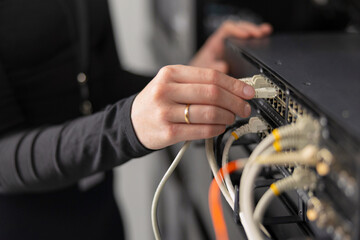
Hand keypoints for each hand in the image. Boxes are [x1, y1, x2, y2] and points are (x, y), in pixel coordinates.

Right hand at [131, 65, 255, 149]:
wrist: (132, 122)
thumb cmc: (157, 102)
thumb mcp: (171, 83)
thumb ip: (198, 83)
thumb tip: (234, 88)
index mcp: (170, 73)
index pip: (211, 76)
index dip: (235, 84)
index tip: (248, 91)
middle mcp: (166, 90)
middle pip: (213, 94)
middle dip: (235, 102)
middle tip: (244, 108)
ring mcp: (166, 112)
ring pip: (209, 113)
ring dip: (228, 117)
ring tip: (232, 118)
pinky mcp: (168, 132)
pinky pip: (201, 130)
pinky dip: (217, 129)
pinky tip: (220, 127)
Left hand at [190, 21, 271, 72]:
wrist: (198, 86)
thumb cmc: (198, 77)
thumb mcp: (204, 72)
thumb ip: (212, 68)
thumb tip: (224, 66)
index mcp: (214, 44)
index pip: (227, 30)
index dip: (237, 30)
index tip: (245, 35)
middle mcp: (224, 45)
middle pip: (238, 30)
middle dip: (250, 29)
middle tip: (260, 33)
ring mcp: (231, 51)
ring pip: (244, 37)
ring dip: (255, 33)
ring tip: (265, 32)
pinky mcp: (237, 59)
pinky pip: (247, 48)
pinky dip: (256, 42)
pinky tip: (264, 39)